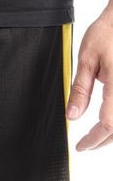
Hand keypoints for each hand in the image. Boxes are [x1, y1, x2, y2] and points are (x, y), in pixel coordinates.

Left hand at [66, 9, 112, 149]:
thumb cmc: (107, 33)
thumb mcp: (86, 61)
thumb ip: (80, 90)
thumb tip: (72, 116)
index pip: (108, 125)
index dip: (93, 139)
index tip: (80, 146)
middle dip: (104, 141)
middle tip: (87, 145)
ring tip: (97, 137)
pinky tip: (110, 121)